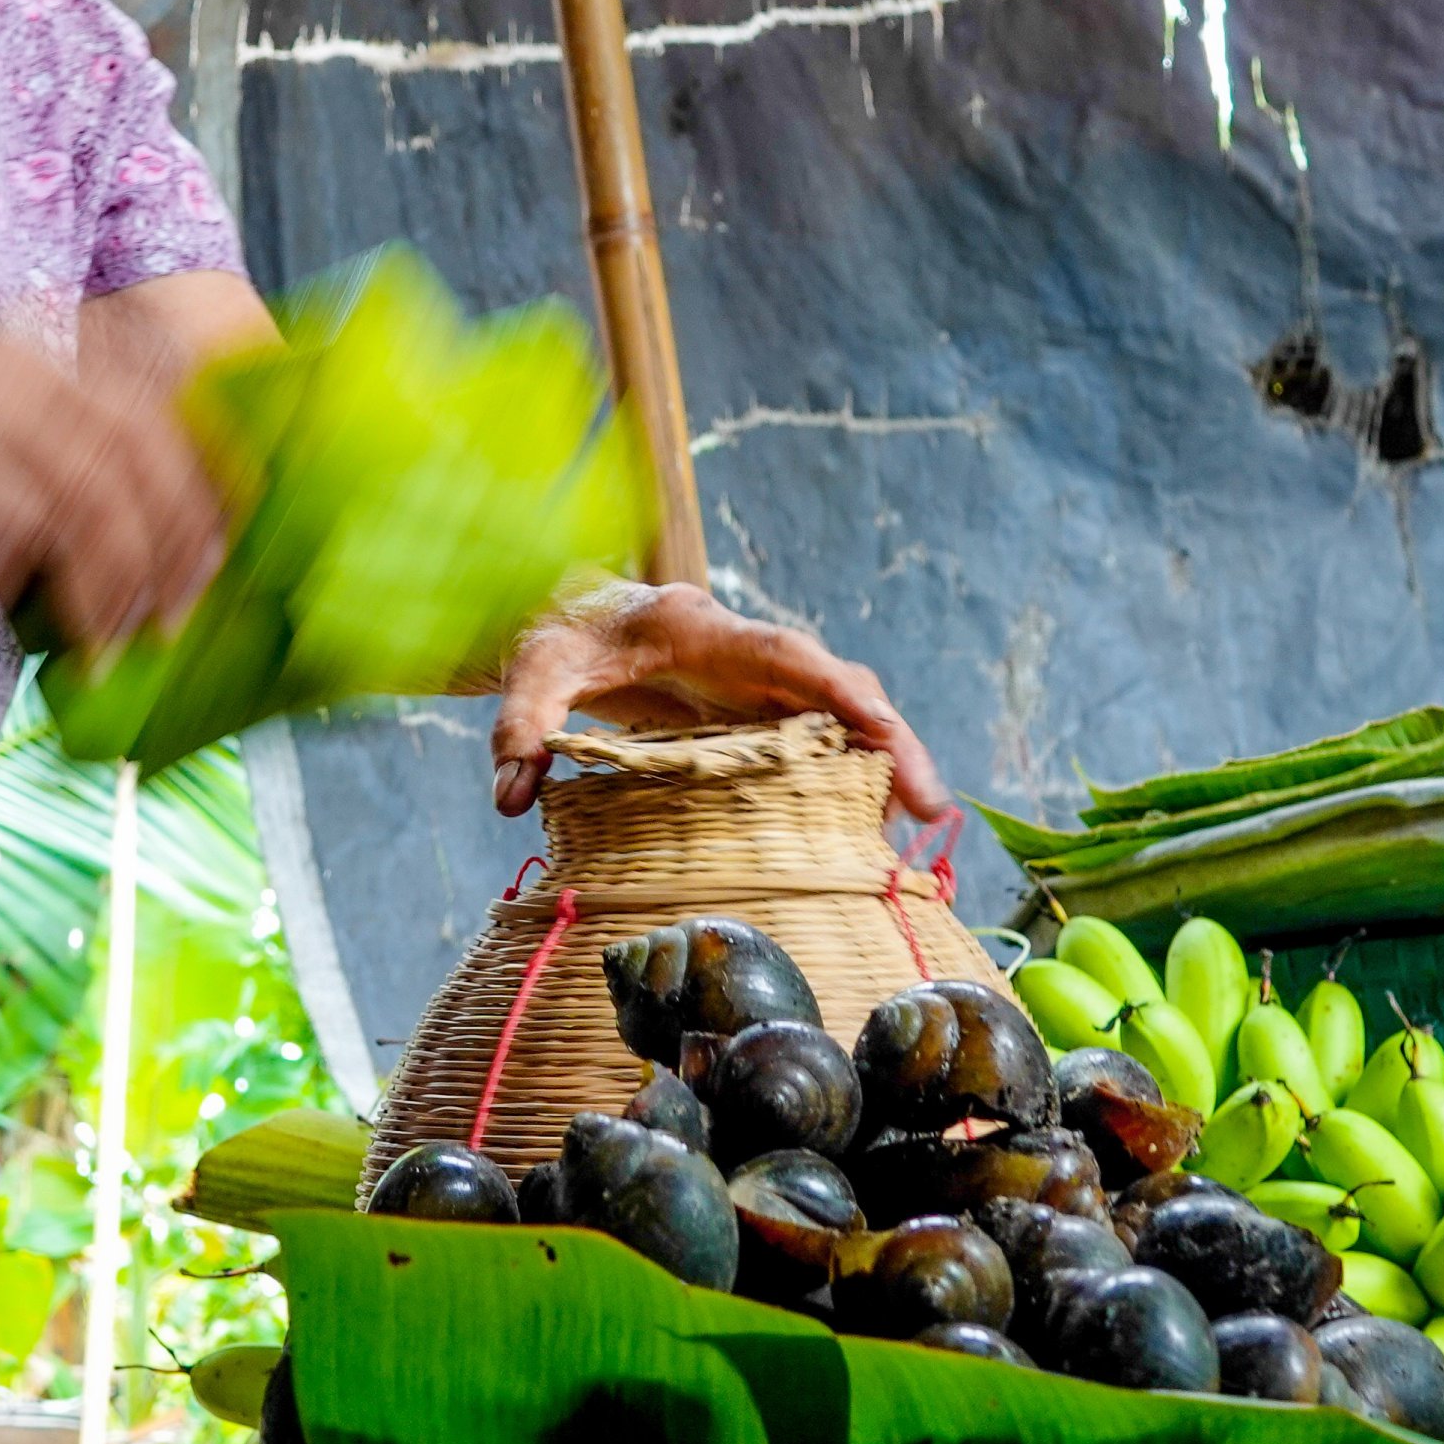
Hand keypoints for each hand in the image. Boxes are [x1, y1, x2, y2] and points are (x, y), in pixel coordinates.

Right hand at [0, 330, 225, 650]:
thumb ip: (68, 446)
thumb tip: (161, 531)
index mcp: (43, 345)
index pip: (156, 405)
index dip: (205, 476)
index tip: (225, 542)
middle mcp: (18, 362)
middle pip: (137, 453)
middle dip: (174, 542)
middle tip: (182, 612)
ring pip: (91, 499)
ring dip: (119, 584)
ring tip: (125, 642)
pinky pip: (22, 533)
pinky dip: (56, 593)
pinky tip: (69, 637)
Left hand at [488, 581, 954, 822]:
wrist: (566, 620)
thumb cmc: (554, 641)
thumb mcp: (530, 673)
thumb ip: (519, 725)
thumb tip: (511, 796)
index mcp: (699, 628)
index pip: (781, 652)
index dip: (836, 686)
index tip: (883, 723)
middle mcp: (744, 649)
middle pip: (834, 683)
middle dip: (889, 737)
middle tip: (932, 805)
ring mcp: (757, 680)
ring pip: (839, 711)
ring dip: (884, 760)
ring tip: (921, 823)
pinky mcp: (756, 710)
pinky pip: (818, 735)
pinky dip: (853, 771)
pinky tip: (875, 822)